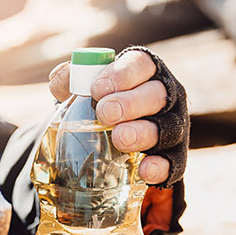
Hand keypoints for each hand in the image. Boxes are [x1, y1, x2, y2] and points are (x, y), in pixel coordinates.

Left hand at [47, 50, 169, 184]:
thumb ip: (72, 80)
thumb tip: (60, 79)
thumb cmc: (100, 103)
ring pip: (167, 127)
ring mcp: (173, 125)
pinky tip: (144, 170)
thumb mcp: (85, 89)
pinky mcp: (175, 155)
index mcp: (144, 72)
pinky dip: (160, 167)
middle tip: (105, 113)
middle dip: (131, 103)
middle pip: (157, 94)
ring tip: (120, 139)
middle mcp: (165, 95)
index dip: (121, 74)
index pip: (140, 64)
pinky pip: (174, 161)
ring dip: (144, 133)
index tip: (97, 89)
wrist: (112, 140)